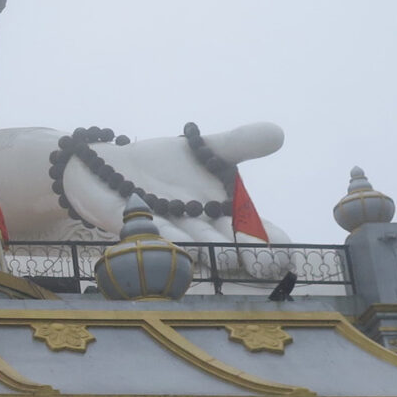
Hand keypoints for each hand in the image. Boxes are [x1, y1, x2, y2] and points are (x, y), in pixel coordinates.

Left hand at [60, 121, 285, 242]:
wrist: (109, 165)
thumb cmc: (163, 167)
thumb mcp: (206, 149)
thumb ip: (239, 143)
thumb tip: (278, 133)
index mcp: (221, 216)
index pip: (255, 235)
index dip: (272, 245)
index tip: (287, 254)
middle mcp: (197, 230)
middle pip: (226, 247)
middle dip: (243, 254)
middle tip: (261, 264)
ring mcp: (165, 231)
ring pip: (190, 245)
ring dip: (206, 249)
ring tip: (224, 255)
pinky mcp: (131, 224)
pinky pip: (148, 234)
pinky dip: (161, 238)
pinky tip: (174, 241)